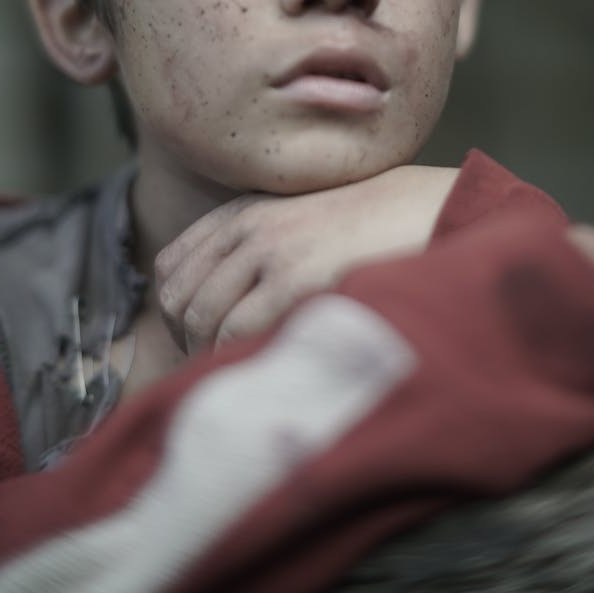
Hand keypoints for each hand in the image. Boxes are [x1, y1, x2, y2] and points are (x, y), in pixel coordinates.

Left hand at [155, 165, 458, 353]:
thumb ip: (259, 253)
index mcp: (243, 211)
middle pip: (179, 298)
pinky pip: (235, 330)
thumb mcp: (301, 226)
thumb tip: (220, 318)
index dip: (174, 312)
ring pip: (200, 317)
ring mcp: (268, 249)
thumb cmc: (370, 232)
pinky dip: (235, 360)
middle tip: (212, 375)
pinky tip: (256, 371)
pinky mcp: (293, 276)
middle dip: (186, 345)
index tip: (195, 343)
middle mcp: (247, 226)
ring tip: (234, 381)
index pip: (172, 265)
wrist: (421, 211)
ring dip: (207, 358)